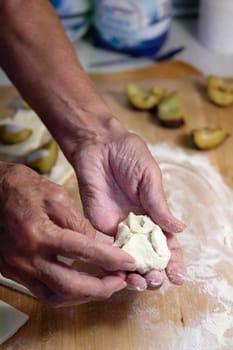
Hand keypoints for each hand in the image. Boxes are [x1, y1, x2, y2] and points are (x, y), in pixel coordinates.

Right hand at [0, 163, 135, 305]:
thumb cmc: (20, 186)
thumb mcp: (54, 194)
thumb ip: (76, 221)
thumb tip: (94, 242)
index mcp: (38, 232)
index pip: (83, 251)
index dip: (110, 259)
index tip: (128, 262)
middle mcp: (26, 256)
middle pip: (69, 285)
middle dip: (100, 288)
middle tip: (120, 282)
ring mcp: (17, 267)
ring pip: (55, 297)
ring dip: (83, 296)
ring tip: (104, 286)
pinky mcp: (12, 271)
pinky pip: (42, 292)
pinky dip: (65, 293)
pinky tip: (79, 284)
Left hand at [73, 132, 185, 289]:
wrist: (98, 146)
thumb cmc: (128, 155)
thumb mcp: (150, 177)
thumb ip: (159, 204)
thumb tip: (180, 229)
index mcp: (154, 213)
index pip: (167, 243)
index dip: (174, 261)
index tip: (178, 277)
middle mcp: (138, 224)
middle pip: (149, 256)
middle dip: (155, 272)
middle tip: (156, 279)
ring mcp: (118, 226)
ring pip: (128, 258)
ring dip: (135, 274)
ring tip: (140, 281)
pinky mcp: (99, 224)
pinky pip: (107, 248)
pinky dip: (113, 263)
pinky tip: (120, 273)